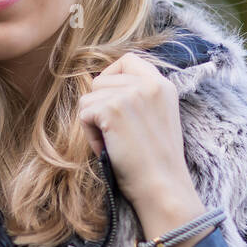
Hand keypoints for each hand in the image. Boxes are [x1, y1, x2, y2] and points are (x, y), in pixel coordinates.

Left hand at [76, 52, 199, 215]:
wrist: (163, 186)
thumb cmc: (157, 163)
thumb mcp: (158, 118)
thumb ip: (139, 98)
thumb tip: (102, 86)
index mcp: (163, 85)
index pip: (128, 60)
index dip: (111, 76)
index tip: (110, 101)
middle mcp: (149, 83)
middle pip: (101, 80)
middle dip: (100, 107)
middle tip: (117, 134)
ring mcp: (130, 94)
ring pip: (89, 98)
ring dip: (94, 123)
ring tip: (115, 143)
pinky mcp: (112, 108)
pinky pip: (84, 114)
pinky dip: (90, 135)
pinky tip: (109, 149)